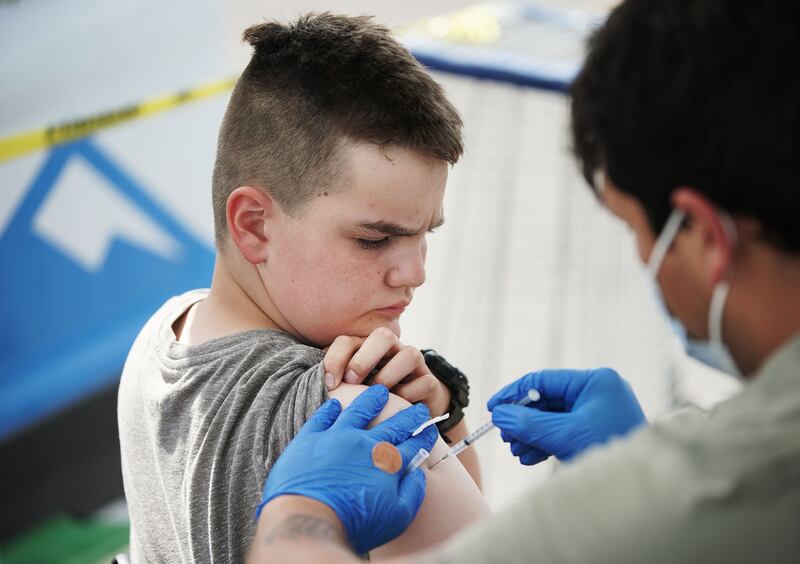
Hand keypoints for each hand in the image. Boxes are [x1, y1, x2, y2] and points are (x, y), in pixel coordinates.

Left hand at [259, 385, 438, 554]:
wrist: (310, 520)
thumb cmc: (355, 525)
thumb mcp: (397, 517)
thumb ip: (413, 492)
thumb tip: (419, 474)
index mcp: (387, 462)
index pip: (413, 444)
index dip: (424, 436)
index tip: (430, 429)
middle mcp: (365, 443)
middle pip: (392, 425)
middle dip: (409, 416)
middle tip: (418, 409)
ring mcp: (336, 437)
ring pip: (358, 411)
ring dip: (371, 400)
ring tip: (379, 392)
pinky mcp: (310, 439)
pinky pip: (323, 417)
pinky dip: (331, 409)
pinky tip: (335, 404)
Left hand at [323, 328, 450, 416]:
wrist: (409, 409)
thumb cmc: (371, 396)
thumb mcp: (350, 388)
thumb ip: (334, 382)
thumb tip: (308, 387)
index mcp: (366, 348)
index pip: (348, 341)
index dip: (336, 358)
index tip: (329, 383)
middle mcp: (392, 351)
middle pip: (383, 335)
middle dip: (365, 358)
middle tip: (353, 381)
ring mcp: (414, 365)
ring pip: (410, 353)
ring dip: (390, 374)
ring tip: (378, 392)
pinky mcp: (430, 382)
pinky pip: (425, 382)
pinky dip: (410, 393)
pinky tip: (398, 404)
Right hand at [487, 368, 646, 463]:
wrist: (645, 486)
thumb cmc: (613, 451)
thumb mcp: (566, 434)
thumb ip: (530, 423)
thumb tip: (500, 414)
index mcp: (595, 381)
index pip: (543, 380)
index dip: (514, 394)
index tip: (494, 408)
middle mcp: (596, 392)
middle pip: (546, 400)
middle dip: (523, 420)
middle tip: (505, 435)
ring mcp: (597, 413)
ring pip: (552, 419)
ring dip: (532, 434)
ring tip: (516, 451)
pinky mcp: (596, 432)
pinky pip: (562, 432)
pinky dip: (545, 443)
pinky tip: (530, 456)